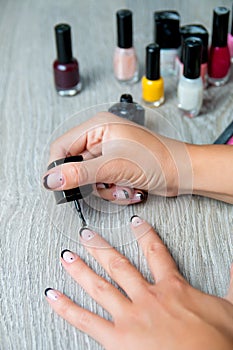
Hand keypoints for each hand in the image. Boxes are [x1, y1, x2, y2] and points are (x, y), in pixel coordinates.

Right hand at [42, 112, 192, 203]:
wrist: (182, 173)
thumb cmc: (158, 159)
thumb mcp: (113, 167)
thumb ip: (79, 173)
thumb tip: (51, 179)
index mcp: (97, 126)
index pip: (62, 146)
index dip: (59, 167)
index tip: (60, 185)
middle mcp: (101, 138)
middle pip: (77, 166)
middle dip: (92, 182)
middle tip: (104, 185)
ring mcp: (110, 154)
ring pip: (90, 180)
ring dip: (106, 190)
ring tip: (123, 186)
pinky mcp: (117, 167)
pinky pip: (104, 185)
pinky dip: (115, 192)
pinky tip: (130, 189)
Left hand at [45, 216, 232, 349]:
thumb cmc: (217, 343)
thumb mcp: (230, 308)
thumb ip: (231, 281)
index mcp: (171, 288)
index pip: (156, 252)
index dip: (144, 234)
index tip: (135, 222)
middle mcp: (147, 297)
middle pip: (119, 265)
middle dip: (101, 247)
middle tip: (86, 233)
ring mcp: (130, 316)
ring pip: (99, 286)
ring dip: (81, 269)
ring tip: (66, 256)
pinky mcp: (117, 339)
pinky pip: (86, 320)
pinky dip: (67, 308)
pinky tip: (53, 297)